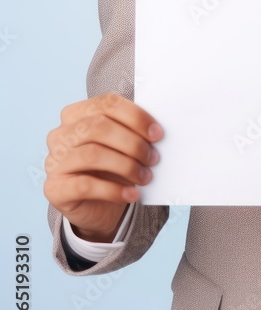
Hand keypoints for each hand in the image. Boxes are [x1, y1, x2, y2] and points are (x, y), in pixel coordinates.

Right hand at [44, 92, 163, 241]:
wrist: (97, 206)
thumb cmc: (112, 168)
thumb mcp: (122, 146)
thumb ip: (133, 132)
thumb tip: (156, 131)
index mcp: (76, 114)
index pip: (106, 103)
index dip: (135, 117)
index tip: (157, 134)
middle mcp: (60, 135)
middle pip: (98, 127)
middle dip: (132, 143)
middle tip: (154, 158)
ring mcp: (54, 161)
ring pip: (92, 155)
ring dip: (126, 166)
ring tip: (146, 177)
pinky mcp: (55, 188)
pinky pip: (85, 186)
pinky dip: (114, 190)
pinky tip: (132, 194)